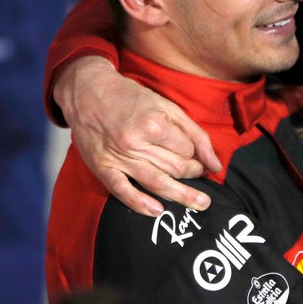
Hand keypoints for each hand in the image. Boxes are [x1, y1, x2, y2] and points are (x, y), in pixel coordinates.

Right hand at [55, 56, 221, 215]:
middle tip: (197, 174)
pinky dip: (141, 204)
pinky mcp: (103, 167)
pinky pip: (123, 191)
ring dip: (182, 196)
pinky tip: (158, 211)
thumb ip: (195, 133)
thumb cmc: (130, 98)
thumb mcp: (167, 106)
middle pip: (176, 169)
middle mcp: (137, 143)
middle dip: (193, 173)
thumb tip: (215, 164)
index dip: (196, 156)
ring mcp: (119, 158)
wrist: (87, 92)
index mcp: (154, 124)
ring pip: (158, 183)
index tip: (197, 156)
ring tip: (200, 203)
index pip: (188, 151)